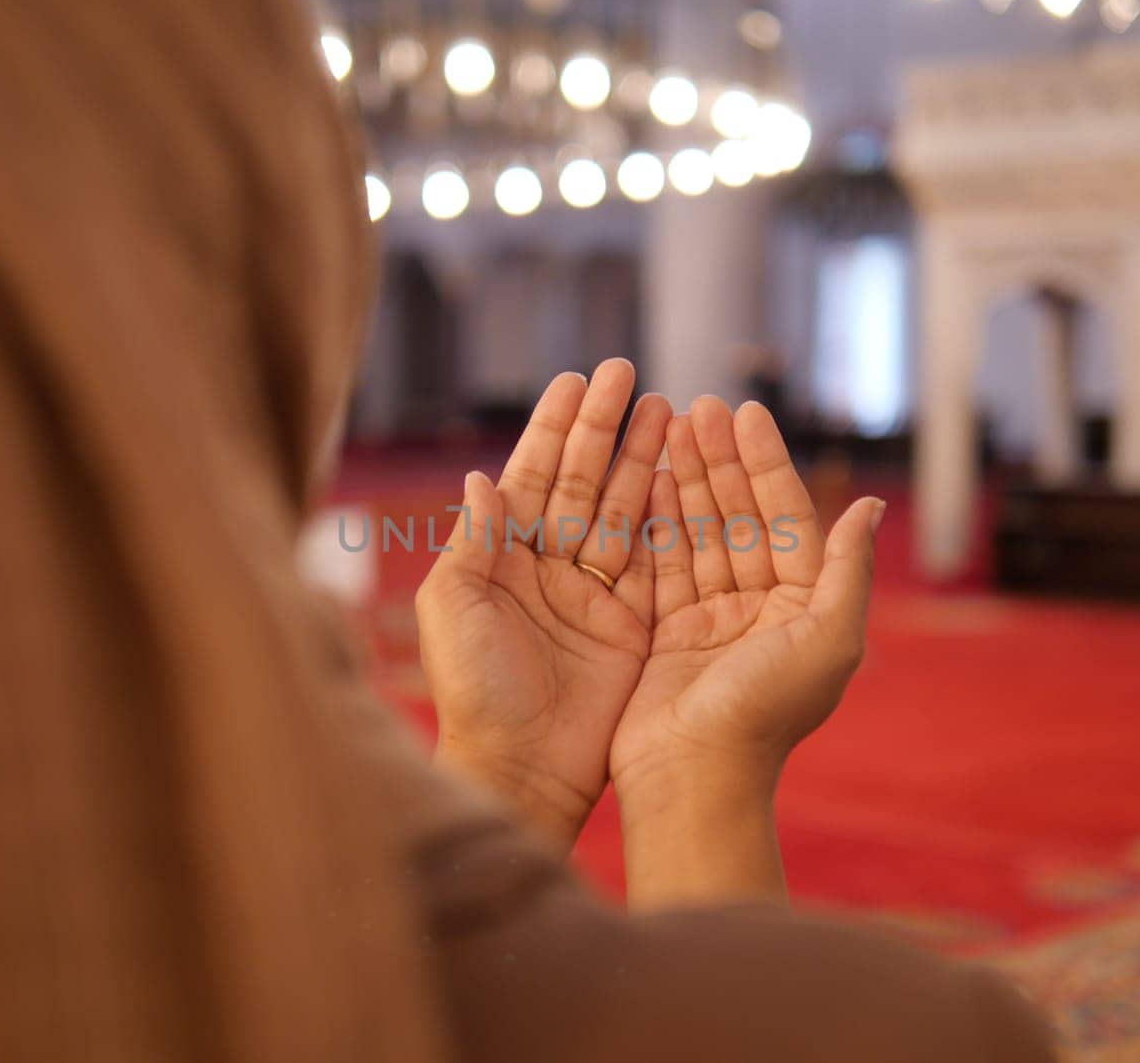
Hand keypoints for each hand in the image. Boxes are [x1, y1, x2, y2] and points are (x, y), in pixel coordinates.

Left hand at [416, 360, 670, 845]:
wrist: (521, 767)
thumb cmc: (475, 689)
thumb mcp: (457, 605)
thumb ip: (474, 539)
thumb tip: (483, 476)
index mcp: (500, 557)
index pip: (532, 475)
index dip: (554, 428)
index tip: (576, 379)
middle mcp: (548, 567)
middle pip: (582, 480)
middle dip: (603, 426)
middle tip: (627, 371)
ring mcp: (593, 593)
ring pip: (623, 508)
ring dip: (642, 458)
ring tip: (667, 407)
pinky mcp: (632, 623)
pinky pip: (654, 556)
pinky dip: (669, 513)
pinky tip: (683, 472)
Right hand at [609, 398, 883, 902]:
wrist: (694, 775)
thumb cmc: (765, 712)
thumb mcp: (828, 638)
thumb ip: (849, 569)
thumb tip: (869, 506)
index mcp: (806, 607)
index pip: (786, 517)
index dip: (766, 464)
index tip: (745, 413)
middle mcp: (762, 609)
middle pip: (741, 517)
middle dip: (721, 461)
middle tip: (699, 406)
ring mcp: (713, 621)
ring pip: (701, 534)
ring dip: (688, 480)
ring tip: (670, 427)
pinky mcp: (669, 634)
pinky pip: (664, 565)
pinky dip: (657, 522)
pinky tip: (646, 479)